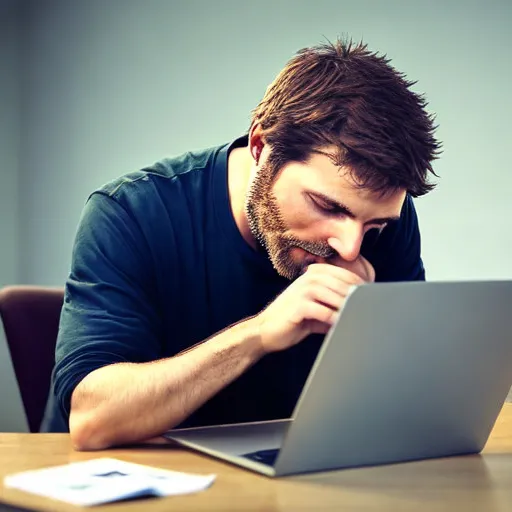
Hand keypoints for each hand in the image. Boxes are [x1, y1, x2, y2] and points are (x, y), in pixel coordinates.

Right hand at [255, 259, 373, 353]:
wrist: (266, 330)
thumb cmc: (294, 320)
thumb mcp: (318, 307)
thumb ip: (336, 304)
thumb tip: (362, 308)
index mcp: (315, 273)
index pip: (346, 275)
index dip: (362, 288)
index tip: (373, 300)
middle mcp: (309, 277)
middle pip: (343, 284)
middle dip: (358, 299)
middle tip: (371, 311)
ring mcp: (303, 290)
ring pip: (335, 296)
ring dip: (348, 308)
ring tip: (358, 318)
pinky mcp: (298, 306)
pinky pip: (323, 311)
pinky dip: (334, 319)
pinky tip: (340, 326)